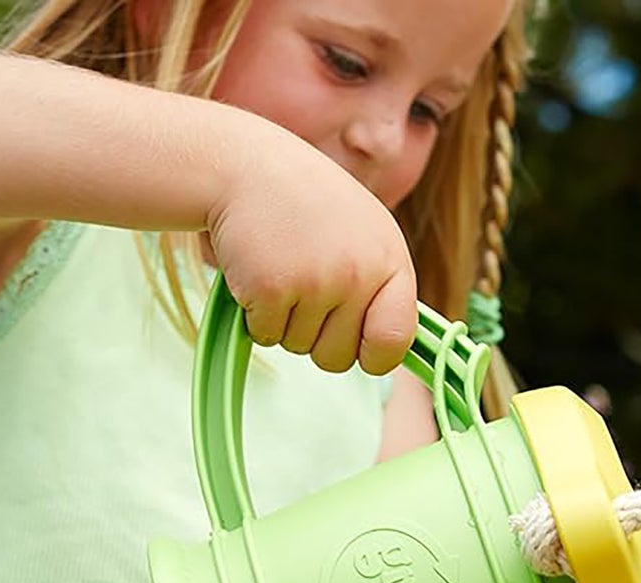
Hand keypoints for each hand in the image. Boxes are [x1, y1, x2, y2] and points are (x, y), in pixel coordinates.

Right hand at [208, 124, 416, 375]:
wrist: (245, 167)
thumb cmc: (307, 206)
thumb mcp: (365, 237)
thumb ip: (380, 290)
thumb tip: (384, 355)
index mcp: (390, 261)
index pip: (395, 340)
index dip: (374, 356)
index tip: (359, 347)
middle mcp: (359, 273)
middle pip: (339, 358)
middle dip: (317, 337)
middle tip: (304, 285)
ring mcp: (316, 282)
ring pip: (298, 348)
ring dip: (284, 321)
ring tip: (282, 267)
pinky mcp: (272, 288)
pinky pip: (266, 336)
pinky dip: (256, 315)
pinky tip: (259, 270)